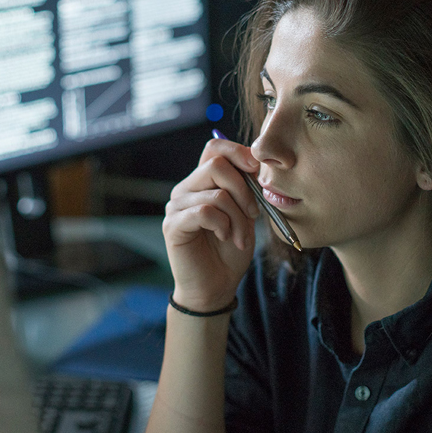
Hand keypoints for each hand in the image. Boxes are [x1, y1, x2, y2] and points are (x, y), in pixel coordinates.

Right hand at [162, 138, 260, 311]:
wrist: (217, 285)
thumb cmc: (231, 250)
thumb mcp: (246, 213)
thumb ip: (247, 188)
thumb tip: (258, 161)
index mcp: (203, 181)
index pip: (215, 147)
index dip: (239, 152)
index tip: (258, 170)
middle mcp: (186, 188)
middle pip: (217, 164)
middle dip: (244, 189)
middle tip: (254, 214)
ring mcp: (176, 206)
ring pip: (216, 192)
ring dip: (238, 217)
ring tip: (240, 236)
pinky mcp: (172, 225)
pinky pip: (205, 212)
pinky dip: (223, 225)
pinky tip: (225, 237)